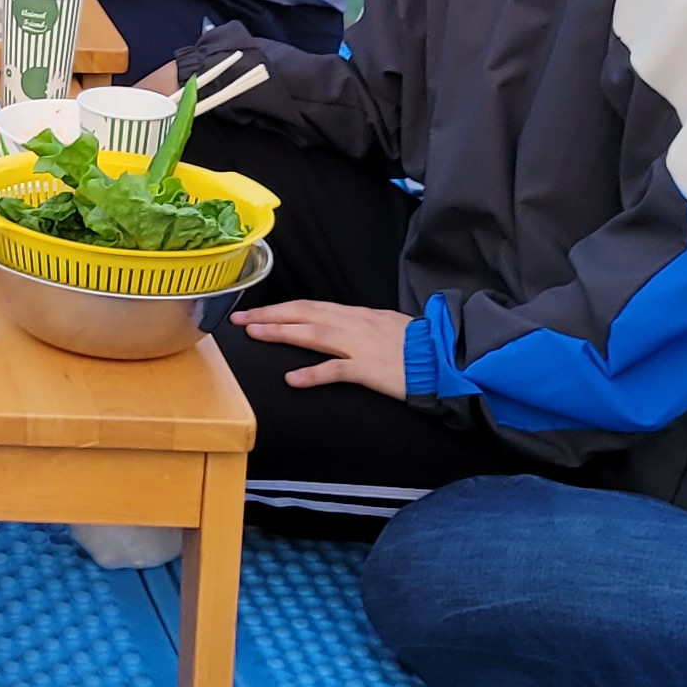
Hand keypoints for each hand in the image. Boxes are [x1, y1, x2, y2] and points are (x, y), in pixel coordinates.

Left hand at [233, 299, 411, 397]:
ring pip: (313, 335)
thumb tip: (339, 327)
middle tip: (240, 319)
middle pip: (304, 314)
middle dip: (269, 315)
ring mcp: (361, 345)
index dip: (281, 308)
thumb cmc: (419, 344)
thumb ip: (361, 326)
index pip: (311, 307)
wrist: (445, 357)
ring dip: (281, 333)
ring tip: (254, 334)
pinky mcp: (369, 369)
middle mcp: (355, 324)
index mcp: (358, 315)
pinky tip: (292, 379)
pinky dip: (312, 374)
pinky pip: (336, 370)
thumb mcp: (386, 326)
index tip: (256, 311)